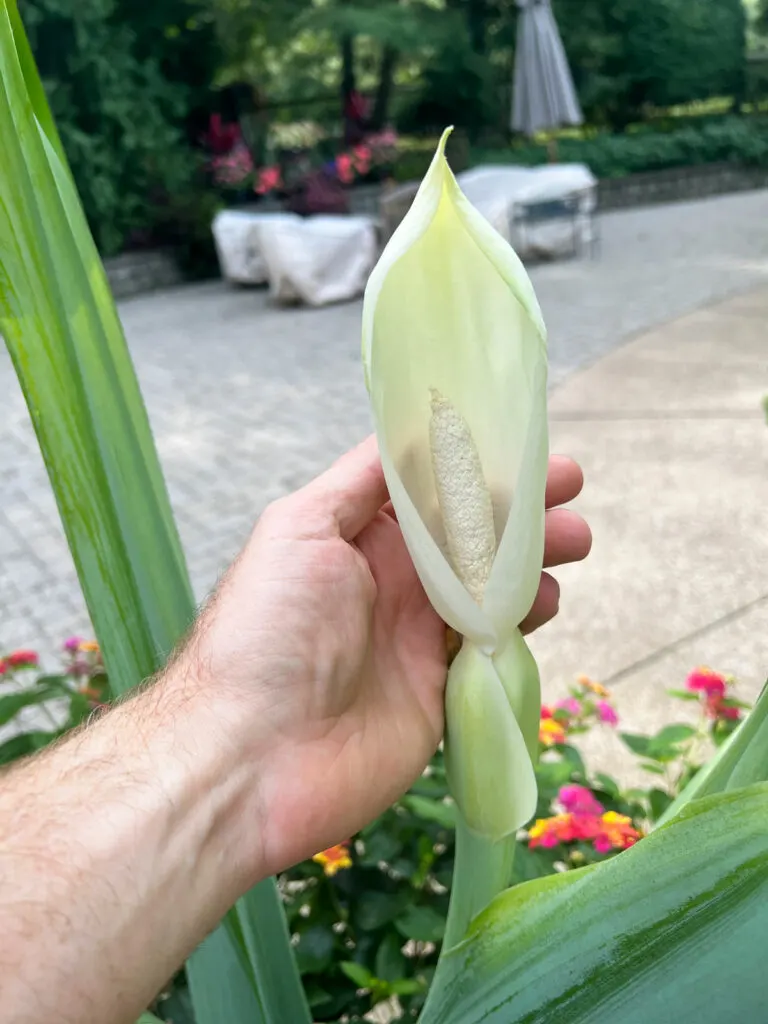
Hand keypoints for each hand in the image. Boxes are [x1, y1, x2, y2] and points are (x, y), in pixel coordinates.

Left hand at [187, 436, 590, 876]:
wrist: (253, 759)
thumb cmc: (268, 632)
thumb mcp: (300, 528)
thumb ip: (360, 481)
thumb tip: (409, 432)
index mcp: (356, 536)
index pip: (429, 488)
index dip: (477, 463)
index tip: (526, 442)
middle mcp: (390, 580)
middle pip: (469, 532)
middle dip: (520, 506)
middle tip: (570, 486)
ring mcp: (417, 635)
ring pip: (491, 584)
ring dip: (533, 558)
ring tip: (574, 541)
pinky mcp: (440, 689)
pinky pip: (494, 644)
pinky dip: (525, 618)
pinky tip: (545, 601)